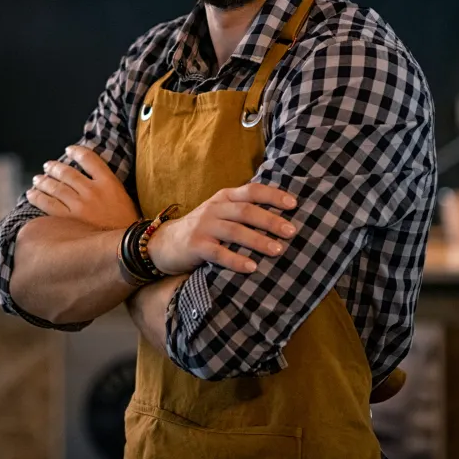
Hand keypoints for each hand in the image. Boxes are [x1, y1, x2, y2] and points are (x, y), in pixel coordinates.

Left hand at [27, 145, 138, 230]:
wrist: (126, 248)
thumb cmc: (126, 225)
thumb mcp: (124, 198)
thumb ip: (108, 186)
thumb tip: (89, 177)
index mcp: (109, 183)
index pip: (89, 158)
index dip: (76, 152)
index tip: (69, 150)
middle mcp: (92, 191)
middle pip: (67, 172)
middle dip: (54, 167)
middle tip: (47, 166)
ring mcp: (80, 206)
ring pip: (55, 187)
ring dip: (43, 181)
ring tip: (37, 179)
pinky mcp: (68, 221)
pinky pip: (47, 204)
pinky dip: (37, 197)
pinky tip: (31, 194)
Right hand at [148, 183, 298, 275]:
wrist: (165, 243)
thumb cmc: (202, 229)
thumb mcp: (220, 213)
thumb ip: (243, 211)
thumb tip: (282, 218)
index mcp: (224, 198)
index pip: (251, 191)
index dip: (272, 196)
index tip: (294, 204)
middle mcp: (214, 209)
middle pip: (246, 211)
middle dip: (271, 220)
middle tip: (292, 231)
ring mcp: (204, 226)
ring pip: (234, 231)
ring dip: (258, 240)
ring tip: (278, 250)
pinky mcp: (195, 245)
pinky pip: (218, 253)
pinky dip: (236, 260)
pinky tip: (252, 268)